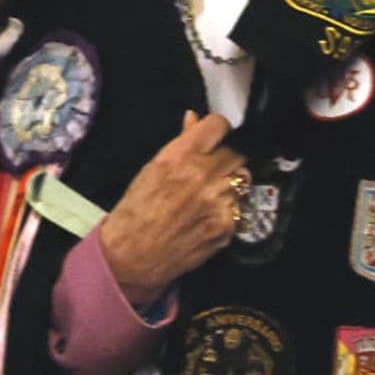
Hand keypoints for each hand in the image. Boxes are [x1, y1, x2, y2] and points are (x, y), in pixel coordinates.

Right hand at [93, 111, 246, 310]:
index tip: (213, 138)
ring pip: (241, 179)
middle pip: (236, 152)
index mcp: (179, 156)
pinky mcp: (227, 226)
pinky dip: (227, 208)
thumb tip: (195, 118)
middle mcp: (202, 175)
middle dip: (225, 157)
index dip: (217, 129)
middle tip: (210, 169)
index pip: (219, 125)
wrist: (132, 256)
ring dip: (228, 182)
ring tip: (207, 195)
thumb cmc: (135, 211)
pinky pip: (238, 206)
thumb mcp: (151, 169)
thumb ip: (181, 143)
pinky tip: (207, 216)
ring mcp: (219, 202)